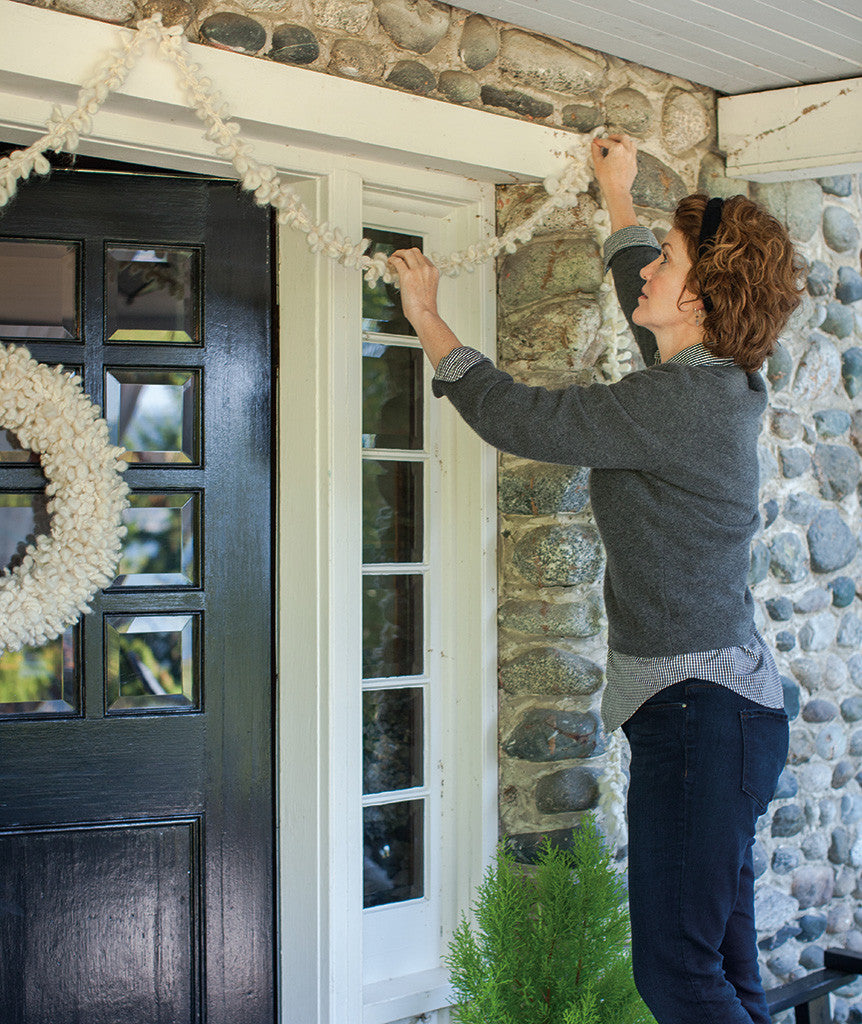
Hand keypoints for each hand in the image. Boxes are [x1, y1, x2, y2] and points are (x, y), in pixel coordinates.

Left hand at [386, 247, 461, 368]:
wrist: (424, 314)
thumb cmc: (425, 308)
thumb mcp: (428, 290)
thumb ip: (423, 281)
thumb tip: (412, 281)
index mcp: (433, 272)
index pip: (423, 257)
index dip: (413, 258)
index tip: (407, 261)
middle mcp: (426, 269)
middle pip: (414, 251)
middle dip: (405, 252)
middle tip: (398, 256)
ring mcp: (417, 270)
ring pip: (406, 253)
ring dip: (398, 253)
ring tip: (393, 258)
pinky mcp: (406, 275)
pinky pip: (398, 261)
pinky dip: (392, 260)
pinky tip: (390, 263)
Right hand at [591, 134, 638, 199]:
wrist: (617, 191)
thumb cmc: (607, 179)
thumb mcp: (598, 164)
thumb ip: (596, 151)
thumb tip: (594, 144)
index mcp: (617, 148)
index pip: (607, 141)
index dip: (600, 141)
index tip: (596, 142)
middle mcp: (627, 150)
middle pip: (622, 137)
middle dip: (615, 137)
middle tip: (609, 138)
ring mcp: (632, 157)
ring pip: (631, 143)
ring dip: (624, 142)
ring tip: (618, 144)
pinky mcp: (634, 164)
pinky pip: (633, 153)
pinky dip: (628, 151)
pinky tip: (623, 155)